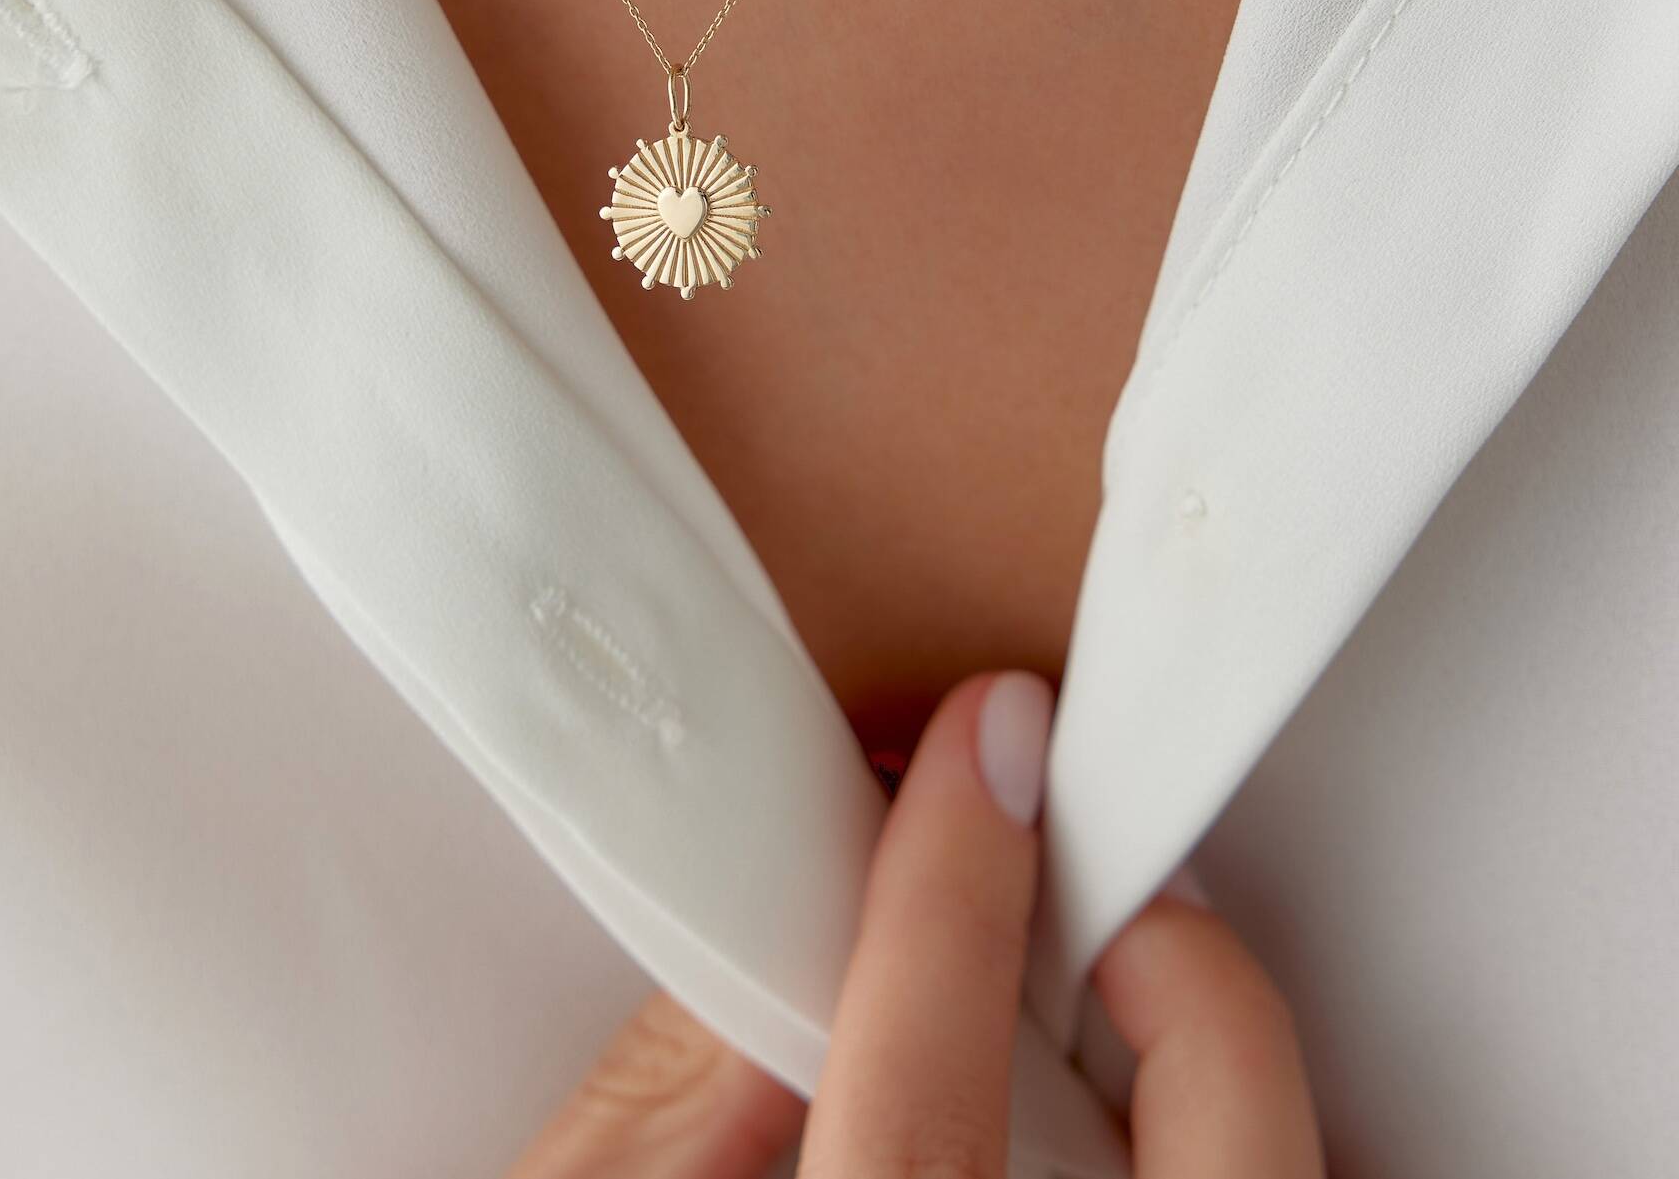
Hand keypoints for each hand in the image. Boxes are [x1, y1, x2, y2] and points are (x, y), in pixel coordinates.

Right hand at [506, 671, 1324, 1177]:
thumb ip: (668, 1114)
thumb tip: (793, 925)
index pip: (925, 1123)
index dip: (955, 902)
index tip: (987, 750)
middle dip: (1195, 994)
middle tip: (1114, 886)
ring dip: (1220, 1081)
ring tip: (1123, 999)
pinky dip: (1220, 1157)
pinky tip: (1126, 1123)